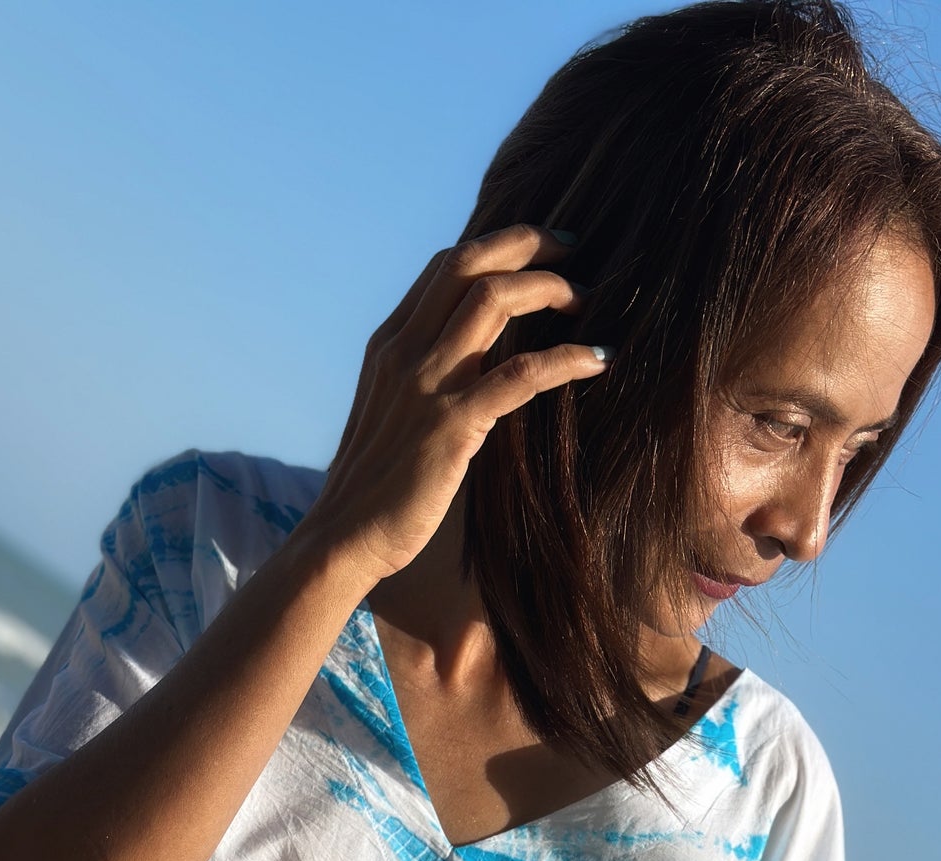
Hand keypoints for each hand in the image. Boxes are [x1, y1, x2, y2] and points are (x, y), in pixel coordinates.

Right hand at [304, 224, 605, 584]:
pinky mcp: (453, 426)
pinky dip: (566, 359)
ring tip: (587, 300)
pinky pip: (521, 374)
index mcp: (389, 345)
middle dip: (528, 243)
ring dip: (549, 288)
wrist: (343, 538)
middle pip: (470, 264)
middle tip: (573, 249)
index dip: (498, 246)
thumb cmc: (373, 489)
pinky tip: (597, 360)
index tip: (541, 250)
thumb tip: (469, 370)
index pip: (446, 266)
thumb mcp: (391, 416)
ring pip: (494, 300)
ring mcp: (426, 385)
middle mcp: (404, 352)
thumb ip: (422, 381)